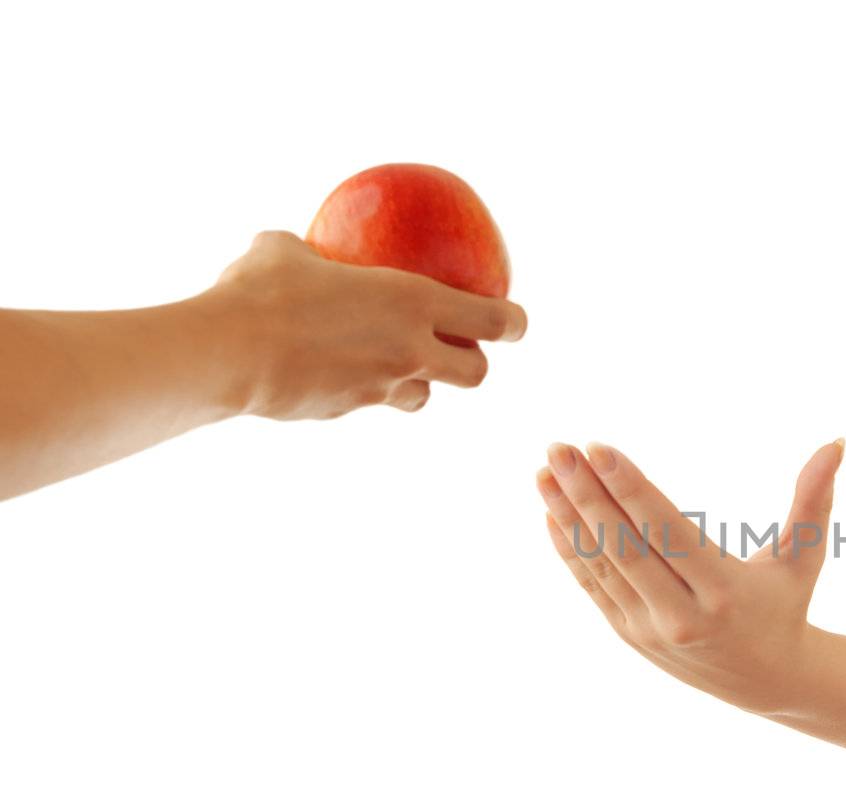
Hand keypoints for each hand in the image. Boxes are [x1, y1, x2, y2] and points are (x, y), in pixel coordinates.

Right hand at [202, 230, 527, 418]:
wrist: (227, 354)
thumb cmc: (258, 289)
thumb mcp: (285, 250)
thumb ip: (308, 251)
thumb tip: (299, 245)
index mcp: (412, 302)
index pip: (491, 320)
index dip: (514, 323)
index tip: (517, 322)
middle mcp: (409, 351)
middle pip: (474, 374)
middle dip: (474, 364)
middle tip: (460, 349)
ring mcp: (381, 387)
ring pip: (421, 397)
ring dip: (416, 383)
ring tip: (391, 364)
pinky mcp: (348, 412)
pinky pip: (367, 402)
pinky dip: (361, 390)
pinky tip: (330, 371)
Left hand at [537, 439, 845, 716]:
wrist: (768, 681)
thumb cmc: (786, 603)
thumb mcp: (804, 555)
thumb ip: (814, 498)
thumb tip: (837, 441)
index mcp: (723, 591)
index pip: (666, 531)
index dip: (630, 489)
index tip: (598, 448)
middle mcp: (681, 614)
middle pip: (624, 547)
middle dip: (586, 494)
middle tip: (560, 447)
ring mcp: (650, 629)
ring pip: (600, 565)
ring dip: (567, 516)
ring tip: (544, 471)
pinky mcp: (629, 635)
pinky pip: (592, 586)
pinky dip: (569, 549)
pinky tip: (551, 511)